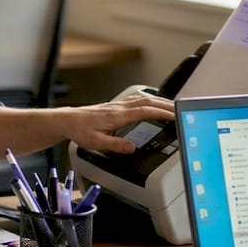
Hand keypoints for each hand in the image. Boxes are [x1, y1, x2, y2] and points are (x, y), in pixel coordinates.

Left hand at [59, 94, 174, 154]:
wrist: (66, 120)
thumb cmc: (79, 130)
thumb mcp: (96, 143)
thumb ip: (116, 145)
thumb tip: (132, 148)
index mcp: (117, 116)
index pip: (145, 111)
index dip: (162, 113)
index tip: (176, 116)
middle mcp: (119, 107)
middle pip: (148, 101)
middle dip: (166, 105)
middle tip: (181, 110)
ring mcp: (117, 105)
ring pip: (143, 98)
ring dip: (159, 101)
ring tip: (172, 107)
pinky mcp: (114, 106)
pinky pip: (136, 100)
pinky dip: (149, 100)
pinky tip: (152, 104)